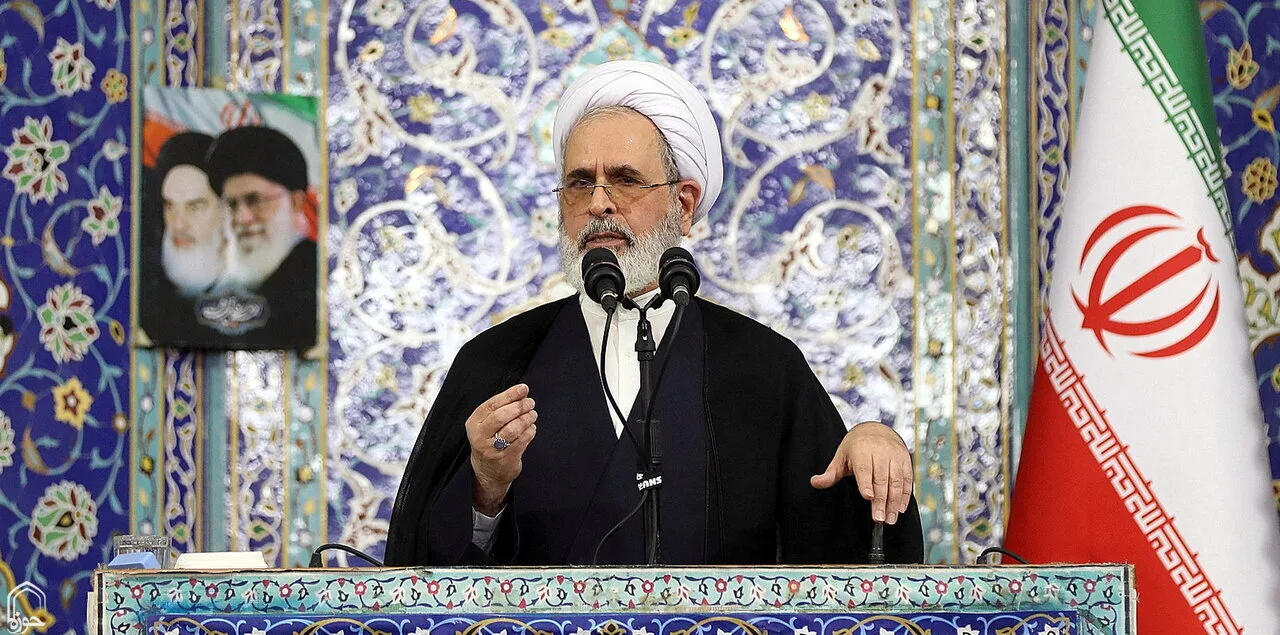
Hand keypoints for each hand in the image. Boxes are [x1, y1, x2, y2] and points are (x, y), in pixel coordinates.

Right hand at [466, 384, 537, 514]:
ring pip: (513, 428)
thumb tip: (520, 392)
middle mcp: (480, 436)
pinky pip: (522, 441)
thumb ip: (500, 408)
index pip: (492, 405)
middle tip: (530, 403)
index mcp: (474, 423)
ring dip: (526, 418)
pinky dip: (530, 431)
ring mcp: (492, 449)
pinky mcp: (505, 459)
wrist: (488, 471)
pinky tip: (531, 428)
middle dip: (519, 406)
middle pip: (502, 416)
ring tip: (532, 414)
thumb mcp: (486, 425)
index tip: (523, 389)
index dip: (509, 394)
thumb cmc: (489, 442)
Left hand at [810, 422, 911, 523]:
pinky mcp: (905, 460)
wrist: (877, 429)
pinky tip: (900, 509)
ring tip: (890, 519)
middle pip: (881, 478)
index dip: (866, 483)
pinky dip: (905, 495)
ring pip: (896, 481)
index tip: (868, 497)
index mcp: (861, 450)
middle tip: (879, 518)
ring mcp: (895, 456)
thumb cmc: (856, 447)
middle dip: (881, 500)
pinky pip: (908, 479)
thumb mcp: (841, 457)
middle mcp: (880, 452)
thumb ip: (831, 473)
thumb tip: (815, 483)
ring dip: (894, 502)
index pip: (864, 468)